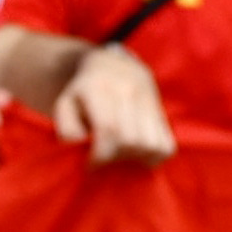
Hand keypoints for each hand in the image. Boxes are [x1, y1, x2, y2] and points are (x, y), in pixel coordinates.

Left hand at [64, 44, 173, 162]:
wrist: (112, 66)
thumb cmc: (82, 93)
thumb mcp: (64, 104)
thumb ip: (67, 127)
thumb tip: (81, 145)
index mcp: (100, 89)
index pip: (109, 128)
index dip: (100, 154)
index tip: (90, 165)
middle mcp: (129, 91)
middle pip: (131, 140)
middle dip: (116, 157)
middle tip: (103, 159)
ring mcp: (149, 100)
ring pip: (152, 144)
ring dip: (136, 158)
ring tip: (120, 155)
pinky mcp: (161, 111)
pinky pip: (167, 145)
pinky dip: (153, 156)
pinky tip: (136, 153)